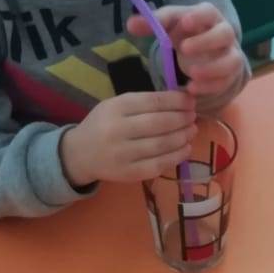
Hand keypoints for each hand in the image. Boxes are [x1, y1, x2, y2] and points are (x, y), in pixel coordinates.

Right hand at [60, 91, 196, 186]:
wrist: (79, 154)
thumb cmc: (103, 124)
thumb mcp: (116, 105)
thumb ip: (144, 102)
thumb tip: (180, 99)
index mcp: (116, 107)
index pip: (153, 102)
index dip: (176, 101)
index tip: (190, 100)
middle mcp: (117, 130)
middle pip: (159, 123)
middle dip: (182, 118)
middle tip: (193, 116)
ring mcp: (122, 154)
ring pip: (161, 145)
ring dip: (182, 137)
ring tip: (192, 130)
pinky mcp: (128, 173)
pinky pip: (157, 165)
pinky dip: (176, 157)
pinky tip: (185, 149)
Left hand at [127, 3, 244, 98]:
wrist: (203, 49)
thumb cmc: (185, 31)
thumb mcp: (168, 24)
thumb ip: (152, 23)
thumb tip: (130, 24)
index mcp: (208, 15)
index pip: (208, 11)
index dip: (198, 16)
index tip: (184, 22)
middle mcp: (224, 33)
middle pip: (225, 33)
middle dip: (206, 41)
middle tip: (184, 48)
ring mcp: (230, 54)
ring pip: (231, 61)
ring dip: (212, 68)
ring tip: (190, 74)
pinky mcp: (230, 74)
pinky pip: (226, 81)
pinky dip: (210, 86)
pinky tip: (191, 89)